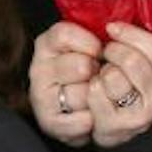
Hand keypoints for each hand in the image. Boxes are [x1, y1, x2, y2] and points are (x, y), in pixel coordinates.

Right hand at [27, 21, 101, 145]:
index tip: (97, 51)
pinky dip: (91, 119)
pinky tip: (89, 115)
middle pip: (80, 65)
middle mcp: (38, 69)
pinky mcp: (48, 122)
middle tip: (94, 76)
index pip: (64, 34)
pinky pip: (82, 119)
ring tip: (92, 96)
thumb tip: (114, 30)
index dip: (89, 43)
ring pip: (84, 94)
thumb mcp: (87, 44)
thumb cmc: (86, 73)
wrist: (74, 111)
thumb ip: (95, 33)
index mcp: (46, 45)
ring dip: (96, 97)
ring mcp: (40, 96)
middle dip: (95, 71)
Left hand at [87, 23, 151, 147]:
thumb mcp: (147, 62)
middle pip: (132, 60)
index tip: (112, 28)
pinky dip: (91, 87)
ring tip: (104, 75)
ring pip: (113, 77)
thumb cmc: (132, 85)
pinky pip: (96, 93)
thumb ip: (142, 42)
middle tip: (106, 53)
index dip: (130, 34)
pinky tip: (97, 90)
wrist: (125, 126)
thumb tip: (124, 12)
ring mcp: (142, 114)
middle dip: (112, 51)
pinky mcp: (119, 125)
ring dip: (102, 71)